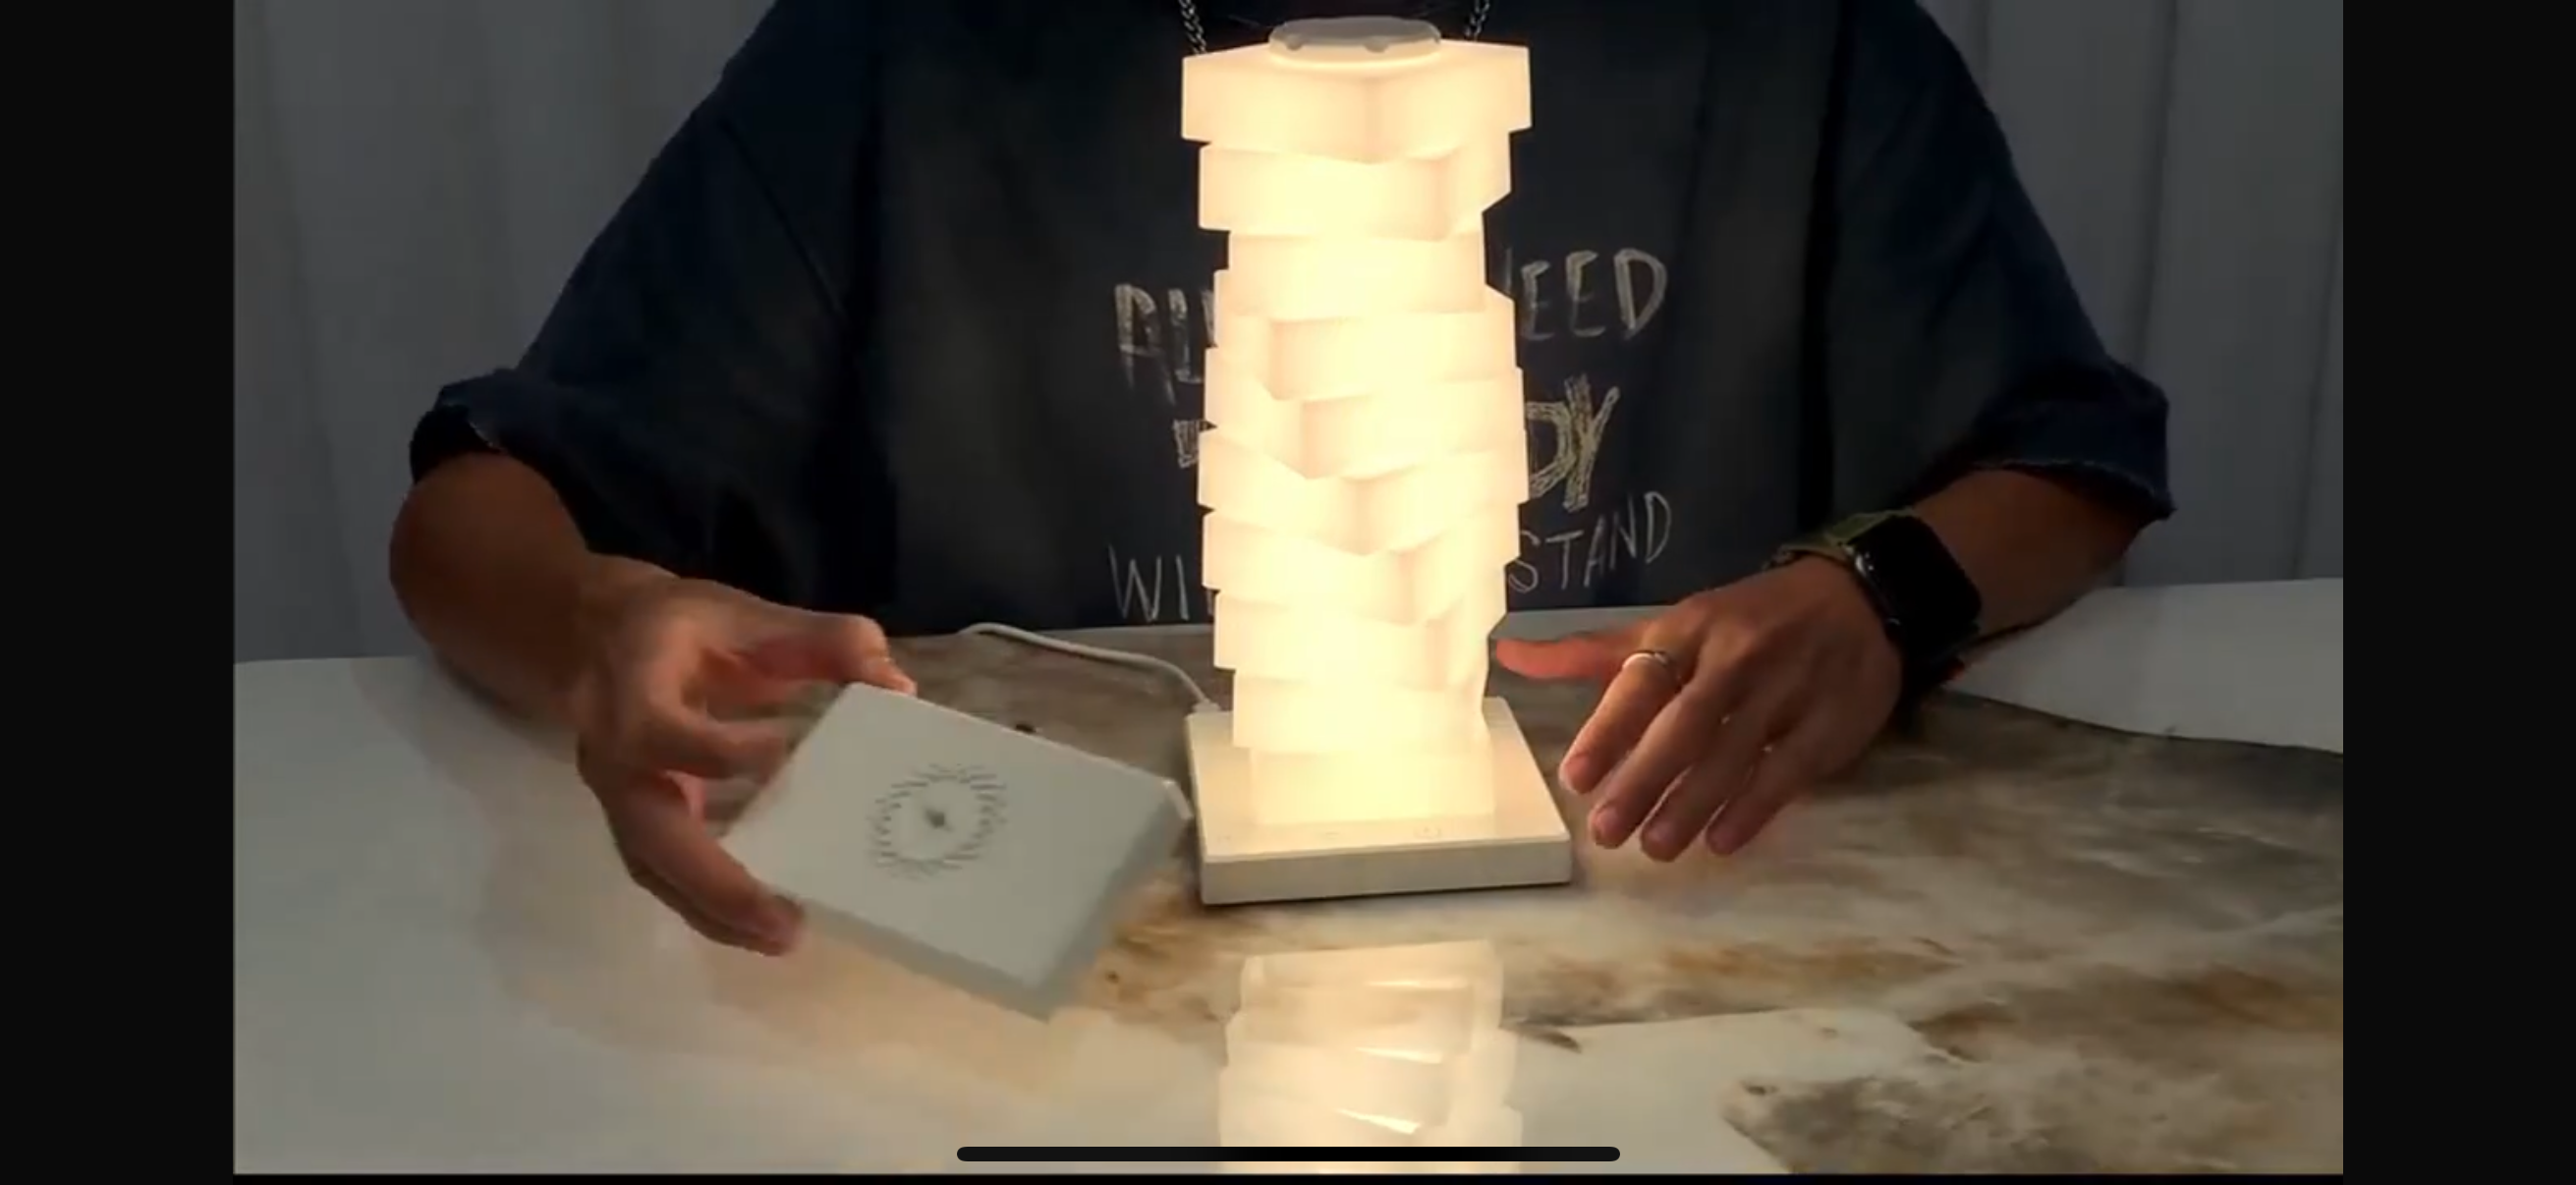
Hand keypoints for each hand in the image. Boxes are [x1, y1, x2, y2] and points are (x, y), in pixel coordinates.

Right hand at [568, 563, 914, 953]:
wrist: (597, 637)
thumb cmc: (680, 626)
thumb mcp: (747, 612)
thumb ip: (823, 641)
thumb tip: (897, 687)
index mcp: (632, 688)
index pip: (657, 732)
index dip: (712, 751)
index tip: (779, 754)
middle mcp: (612, 753)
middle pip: (648, 831)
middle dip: (714, 881)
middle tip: (783, 921)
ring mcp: (616, 797)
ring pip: (652, 867)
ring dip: (714, 911)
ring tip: (783, 936)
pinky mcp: (634, 822)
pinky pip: (664, 873)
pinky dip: (710, 905)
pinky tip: (764, 924)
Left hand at [1494, 559, 1901, 861]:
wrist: (1858, 598)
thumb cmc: (1746, 621)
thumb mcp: (1673, 625)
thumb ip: (1593, 653)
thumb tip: (1508, 655)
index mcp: (1691, 629)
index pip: (1642, 679)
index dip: (1609, 729)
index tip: (1576, 777)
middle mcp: (1736, 657)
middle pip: (1684, 725)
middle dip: (1643, 780)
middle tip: (1605, 832)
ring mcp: (1787, 689)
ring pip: (1733, 752)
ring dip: (1691, 804)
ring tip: (1655, 847)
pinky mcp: (1830, 722)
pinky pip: (1786, 770)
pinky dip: (1752, 808)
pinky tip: (1720, 841)